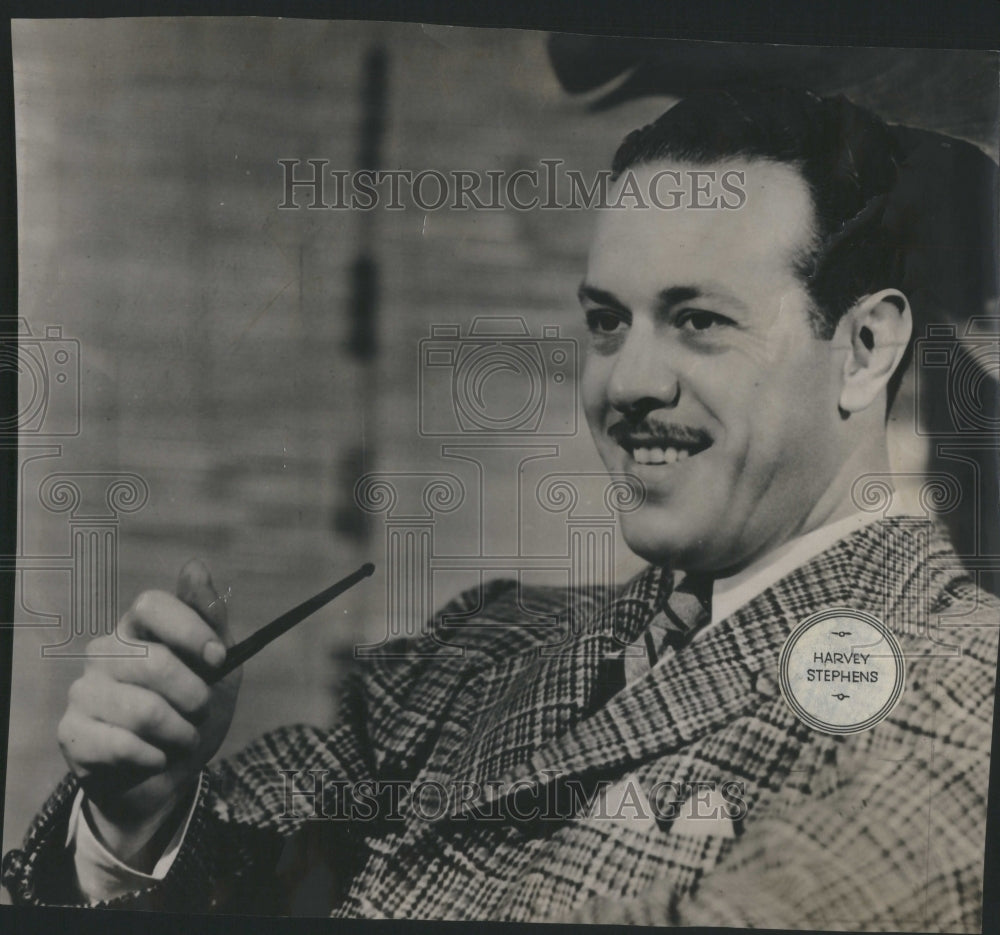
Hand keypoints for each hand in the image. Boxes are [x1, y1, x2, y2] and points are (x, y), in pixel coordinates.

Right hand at [57, 559, 240, 864]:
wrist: (170, 774)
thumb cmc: (193, 710)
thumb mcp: (219, 666)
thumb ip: (211, 618)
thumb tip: (195, 566)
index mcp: (138, 628)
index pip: (151, 604)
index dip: (190, 631)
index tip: (218, 659)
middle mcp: (105, 651)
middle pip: (154, 662)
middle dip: (195, 697)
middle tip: (201, 712)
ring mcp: (84, 691)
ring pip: (144, 711)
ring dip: (180, 734)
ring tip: (182, 738)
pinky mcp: (72, 733)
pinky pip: (123, 746)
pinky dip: (156, 758)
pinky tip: (155, 757)